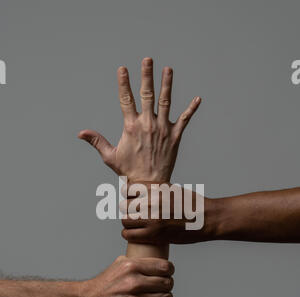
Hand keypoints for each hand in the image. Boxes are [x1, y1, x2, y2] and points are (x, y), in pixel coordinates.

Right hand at [78, 57, 200, 181]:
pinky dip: (191, 109)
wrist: (149, 184)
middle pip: (147, 94)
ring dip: (167, 84)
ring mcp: (163, 129)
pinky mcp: (175, 136)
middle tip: (148, 60)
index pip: (126, 99)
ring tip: (168, 69)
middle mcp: (147, 124)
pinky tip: (198, 99)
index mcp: (131, 126)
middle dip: (147, 76)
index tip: (123, 69)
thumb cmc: (128, 171)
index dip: (124, 83)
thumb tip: (80, 133)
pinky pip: (184, 120)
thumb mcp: (110, 156)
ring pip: (166, 102)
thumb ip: (96, 141)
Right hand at [79, 255, 173, 296]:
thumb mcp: (119, 264)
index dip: (169, 270)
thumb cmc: (106, 283)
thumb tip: (156, 257)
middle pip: (167, 283)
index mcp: (131, 266)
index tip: (168, 273)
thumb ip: (138, 260)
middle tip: (165, 287)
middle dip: (168, 285)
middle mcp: (133, 282)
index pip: (164, 266)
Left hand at [121, 183, 217, 243]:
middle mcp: (151, 201)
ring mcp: (151, 218)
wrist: (206, 218)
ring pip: (125, 220)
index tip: (133, 201)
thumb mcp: (171, 189)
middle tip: (136, 216)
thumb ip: (153, 191)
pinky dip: (130, 235)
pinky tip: (137, 235)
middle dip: (128, 211)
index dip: (129, 196)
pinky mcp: (153, 234)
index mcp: (155, 188)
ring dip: (129, 224)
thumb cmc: (190, 204)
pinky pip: (128, 234)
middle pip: (124, 206)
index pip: (127, 189)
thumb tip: (136, 194)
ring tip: (137, 226)